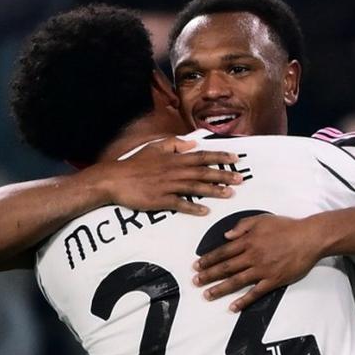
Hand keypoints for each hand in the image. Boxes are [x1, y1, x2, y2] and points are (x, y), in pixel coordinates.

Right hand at [98, 137, 243, 214]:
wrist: (114, 179)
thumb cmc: (134, 165)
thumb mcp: (154, 148)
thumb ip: (174, 144)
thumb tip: (192, 143)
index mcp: (174, 158)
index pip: (201, 155)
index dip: (219, 157)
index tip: (235, 159)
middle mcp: (174, 170)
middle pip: (203, 171)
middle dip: (223, 175)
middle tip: (240, 179)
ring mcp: (168, 185)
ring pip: (195, 187)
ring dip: (213, 190)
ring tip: (229, 194)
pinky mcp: (160, 200)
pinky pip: (180, 203)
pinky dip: (193, 207)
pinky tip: (205, 211)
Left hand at [193, 214, 322, 311]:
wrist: (310, 238)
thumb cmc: (287, 227)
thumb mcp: (262, 219)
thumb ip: (242, 226)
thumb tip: (226, 236)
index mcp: (248, 241)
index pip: (223, 252)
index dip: (208, 259)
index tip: (197, 265)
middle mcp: (252, 256)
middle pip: (225, 267)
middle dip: (208, 275)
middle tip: (195, 282)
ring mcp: (262, 270)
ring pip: (236, 281)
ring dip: (219, 289)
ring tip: (207, 295)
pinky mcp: (273, 280)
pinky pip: (255, 293)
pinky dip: (243, 301)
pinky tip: (233, 307)